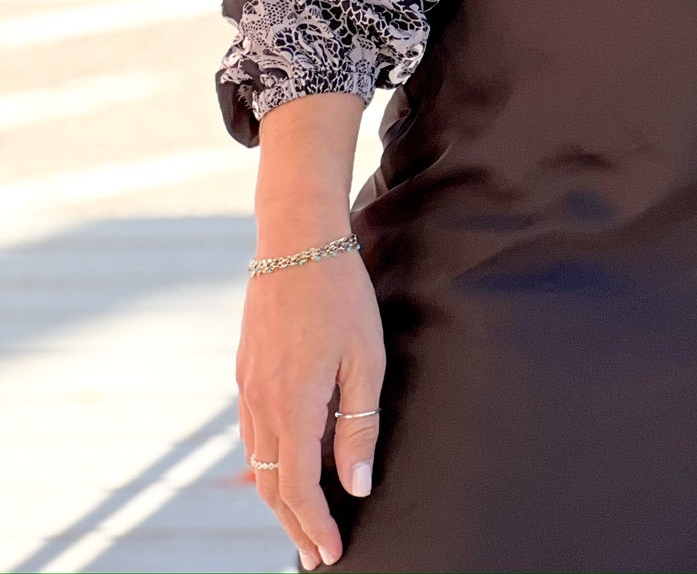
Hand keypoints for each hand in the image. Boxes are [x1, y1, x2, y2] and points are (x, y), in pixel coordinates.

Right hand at [236, 244, 384, 568]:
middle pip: (271, 485)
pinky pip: (252, 432)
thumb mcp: (365, 358)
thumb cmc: (342, 295)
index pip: (298, 487)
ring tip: (305, 519)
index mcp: (293, 405)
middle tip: (317, 554)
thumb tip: (356, 484)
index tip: (332, 552)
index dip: (315, 525)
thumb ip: (359, 424)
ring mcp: (248, 387)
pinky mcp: (245, 370)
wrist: (296, 239)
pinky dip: (268, 461)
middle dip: (294, 524)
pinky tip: (287, 464)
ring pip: (258, 462)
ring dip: (279, 496)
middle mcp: (261, 403)